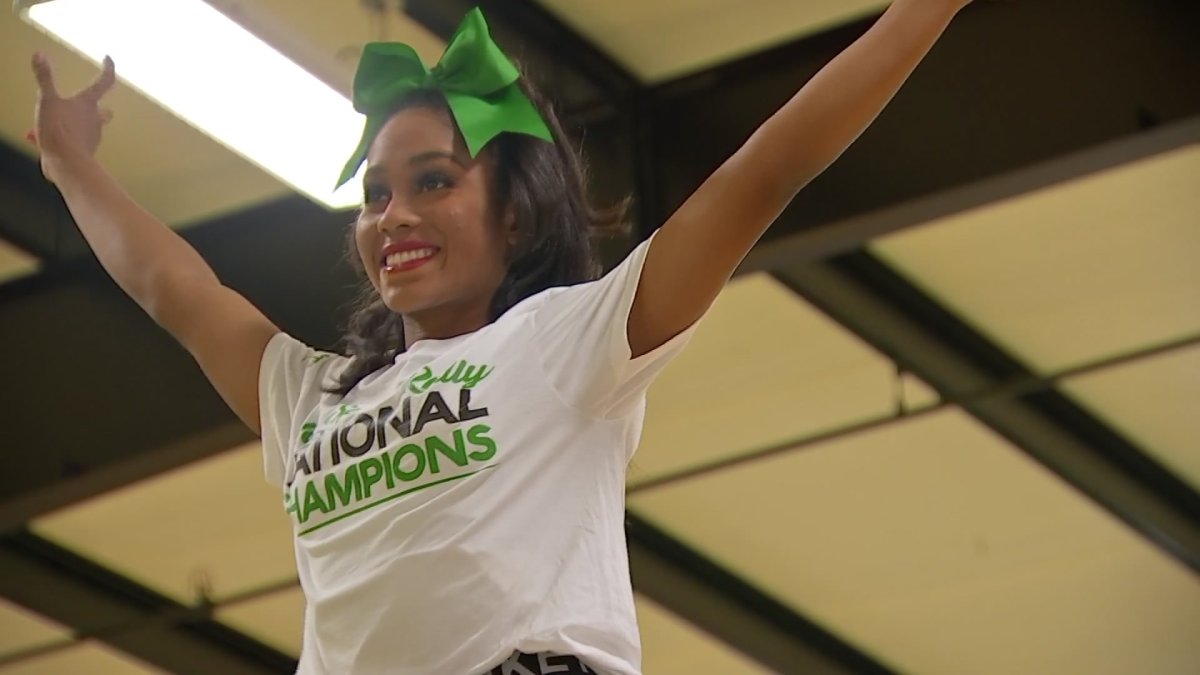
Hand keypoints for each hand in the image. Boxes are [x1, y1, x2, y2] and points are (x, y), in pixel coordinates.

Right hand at [28, 52, 115, 181]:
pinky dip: (59, 138)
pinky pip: (72, 141)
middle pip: (103, 110)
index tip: (108, 58)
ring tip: (45, 123)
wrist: (65, 164)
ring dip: (69, 123)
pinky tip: (38, 139)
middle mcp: (94, 119)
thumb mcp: (47, 101)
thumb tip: (39, 54)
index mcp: (88, 103)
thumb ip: (44, 78)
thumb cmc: (58, 130)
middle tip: (83, 102)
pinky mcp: (84, 151)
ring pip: (86, 127)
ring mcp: (91, 136)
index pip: (104, 81)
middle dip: (97, 106)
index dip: (108, 68)